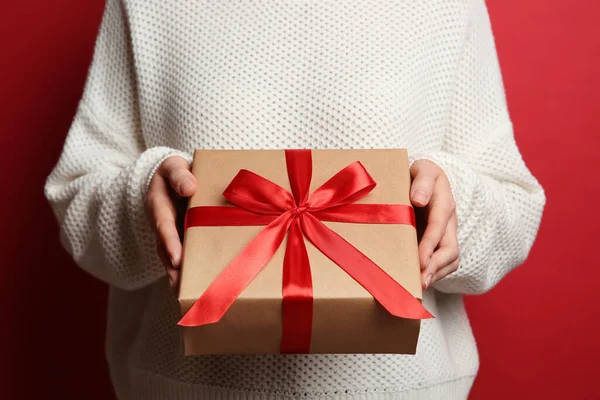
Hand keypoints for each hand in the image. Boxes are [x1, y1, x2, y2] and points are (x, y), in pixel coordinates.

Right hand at [145, 155, 196, 291]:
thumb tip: (189, 188)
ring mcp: (171, 235)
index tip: (177, 259)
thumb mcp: (174, 166)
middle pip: (167, 250)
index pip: (163, 226)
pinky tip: (200, 289)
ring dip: (180, 278)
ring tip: (190, 296)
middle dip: (174, 270)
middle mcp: (163, 225)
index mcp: (159, 206)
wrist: (175, 177)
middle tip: (182, 288)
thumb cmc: (176, 171)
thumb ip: (179, 175)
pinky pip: (185, 258)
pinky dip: (190, 273)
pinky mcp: (182, 242)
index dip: (170, 243)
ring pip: (173, 259)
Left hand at [410, 160, 458, 289]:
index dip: (430, 245)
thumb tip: (418, 200)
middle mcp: (450, 220)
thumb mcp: (422, 169)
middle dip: (435, 266)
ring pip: (451, 259)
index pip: (438, 225)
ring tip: (419, 287)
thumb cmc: (418, 173)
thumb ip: (421, 182)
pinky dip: (435, 274)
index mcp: (444, 201)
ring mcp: (449, 232)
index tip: (420, 261)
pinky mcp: (443, 242)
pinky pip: (446, 262)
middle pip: (450, 248)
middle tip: (419, 281)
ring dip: (436, 274)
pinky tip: (420, 283)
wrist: (425, 178)